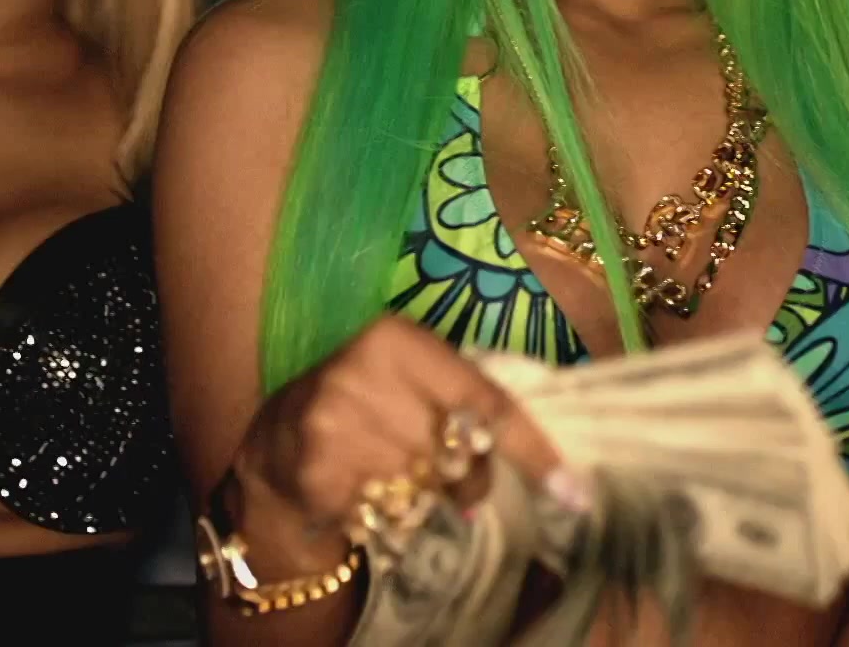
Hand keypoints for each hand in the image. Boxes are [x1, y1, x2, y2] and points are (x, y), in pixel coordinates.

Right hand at [228, 315, 570, 569]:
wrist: (276, 445)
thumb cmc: (363, 406)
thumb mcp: (409, 378)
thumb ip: (466, 395)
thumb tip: (550, 447)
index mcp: (395, 338)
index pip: (486, 401)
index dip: (533, 449)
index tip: (572, 489)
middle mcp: (364, 373)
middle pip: (461, 452)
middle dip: (468, 476)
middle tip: (444, 471)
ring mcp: (336, 424)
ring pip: (427, 486)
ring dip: (425, 495)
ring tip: (392, 476)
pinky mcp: (318, 471)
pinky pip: (387, 510)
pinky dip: (387, 511)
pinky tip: (363, 490)